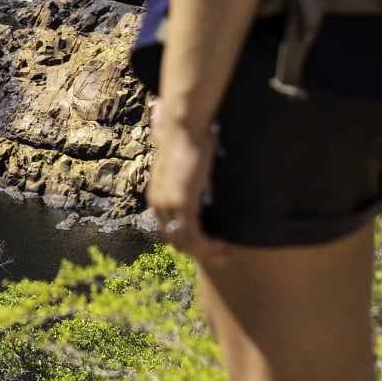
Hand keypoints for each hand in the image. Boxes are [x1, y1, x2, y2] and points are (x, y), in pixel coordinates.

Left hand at [147, 100, 227, 261]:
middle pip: (175, 240)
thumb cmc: (189, 138)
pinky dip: (207, 245)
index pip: (170, 230)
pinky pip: (192, 234)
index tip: (209, 245)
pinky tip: (221, 244)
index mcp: (158, 195)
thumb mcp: (186, 162)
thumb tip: (199, 175)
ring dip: (206, 251)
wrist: (183, 126)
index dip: (189, 242)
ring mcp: (168, 204)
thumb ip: (187, 174)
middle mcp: (159, 202)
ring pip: (185, 241)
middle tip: (220, 255)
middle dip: (199, 252)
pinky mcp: (180, 202)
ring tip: (224, 252)